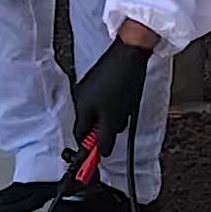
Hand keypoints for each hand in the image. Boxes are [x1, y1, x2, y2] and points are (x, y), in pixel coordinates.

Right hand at [74, 34, 156, 156]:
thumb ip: (106, 138)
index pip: (81, 135)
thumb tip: (102, 152)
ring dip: (113, 116)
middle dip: (106, 128)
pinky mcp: (99, 80)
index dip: (90, 148)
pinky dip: (115, 105)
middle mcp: (81, 97)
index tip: (97, 157)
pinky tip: (126, 99)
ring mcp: (89, 87)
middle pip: (91, 124)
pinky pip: (105, 100)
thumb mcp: (114, 118)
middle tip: (120, 125)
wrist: (129, 53)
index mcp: (81, 107)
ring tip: (126, 109)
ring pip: (100, 112)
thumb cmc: (121, 84)